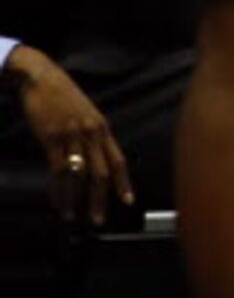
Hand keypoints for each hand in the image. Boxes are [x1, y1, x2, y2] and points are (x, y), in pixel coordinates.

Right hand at [8, 50, 129, 224]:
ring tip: (73, 216)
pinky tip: (57, 202)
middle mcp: (92, 133)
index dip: (124, 182)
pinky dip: (58, 189)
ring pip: (80, 175)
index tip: (128, 201)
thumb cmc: (62, 95)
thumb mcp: (85, 113)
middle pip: (102, 173)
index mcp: (103, 128)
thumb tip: (95, 156)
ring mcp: (73, 136)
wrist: (40, 77)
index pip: (119, 160)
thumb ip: (92, 134)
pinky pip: (58, 170)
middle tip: (98, 220)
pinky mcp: (52, 138)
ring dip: (76, 199)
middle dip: (101, 199)